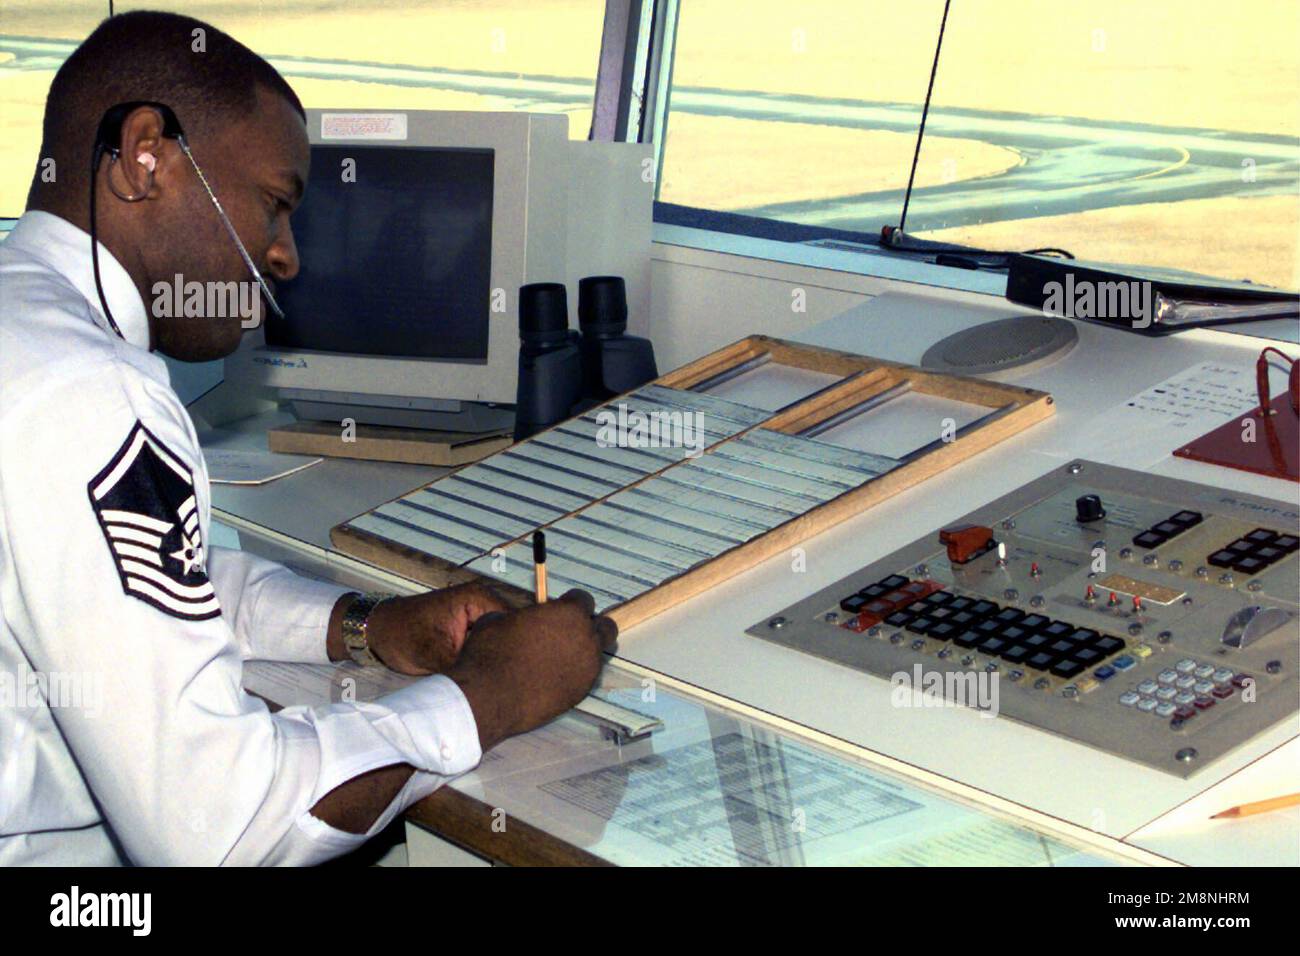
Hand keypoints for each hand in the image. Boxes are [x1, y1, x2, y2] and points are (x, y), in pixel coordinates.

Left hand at [367, 583, 507, 675]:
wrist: (379, 633)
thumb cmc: (401, 634)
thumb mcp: (434, 654)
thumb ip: (465, 666)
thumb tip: (489, 685)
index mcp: (479, 599)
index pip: (515, 623)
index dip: (520, 648)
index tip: (520, 674)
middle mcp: (484, 604)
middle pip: (511, 633)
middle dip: (510, 656)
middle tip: (511, 683)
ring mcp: (478, 618)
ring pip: (500, 643)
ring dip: (498, 661)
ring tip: (501, 683)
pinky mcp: (472, 632)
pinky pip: (488, 647)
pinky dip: (487, 662)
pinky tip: (489, 679)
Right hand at [447, 589, 617, 751]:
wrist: (489, 696)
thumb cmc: (491, 655)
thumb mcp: (500, 619)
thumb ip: (525, 616)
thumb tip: (524, 621)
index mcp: (569, 613)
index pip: (584, 599)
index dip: (570, 604)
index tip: (559, 611)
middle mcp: (586, 638)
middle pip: (605, 626)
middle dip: (591, 626)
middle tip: (570, 632)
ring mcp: (587, 668)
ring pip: (599, 654)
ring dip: (585, 651)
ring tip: (562, 656)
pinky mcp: (581, 692)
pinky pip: (586, 677)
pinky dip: (576, 674)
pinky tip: (555, 677)